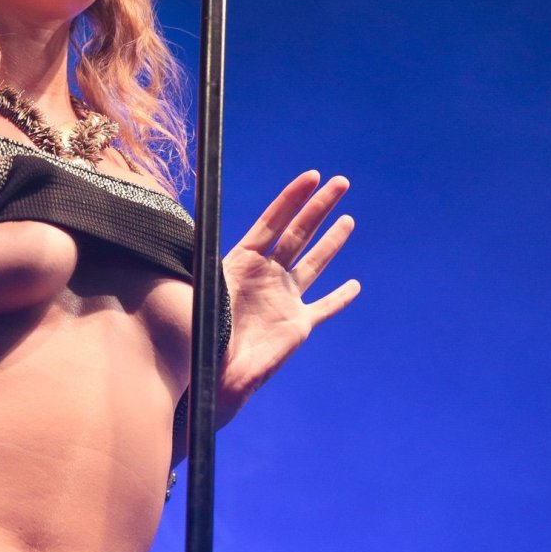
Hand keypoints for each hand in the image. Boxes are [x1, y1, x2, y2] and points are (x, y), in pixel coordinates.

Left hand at [217, 171, 360, 419]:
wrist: (214, 375)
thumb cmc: (202, 334)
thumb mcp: (203, 291)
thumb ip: (208, 265)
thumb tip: (196, 231)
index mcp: (242, 263)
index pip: (272, 222)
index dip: (291, 198)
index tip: (311, 176)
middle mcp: (266, 276)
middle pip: (298, 233)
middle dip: (319, 207)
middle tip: (341, 182)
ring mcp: (284, 299)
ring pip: (314, 263)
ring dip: (332, 241)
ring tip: (347, 219)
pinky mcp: (298, 325)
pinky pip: (325, 307)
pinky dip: (341, 297)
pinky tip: (354, 285)